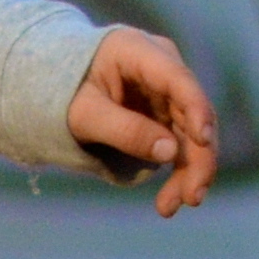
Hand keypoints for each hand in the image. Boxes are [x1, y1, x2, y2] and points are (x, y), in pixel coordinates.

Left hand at [65, 27, 221, 218]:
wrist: (55, 86)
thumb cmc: (64, 91)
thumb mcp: (83, 113)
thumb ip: (124, 130)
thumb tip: (170, 152)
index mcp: (137, 51)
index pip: (177, 79)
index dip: (196, 108)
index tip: (204, 140)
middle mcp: (162, 68)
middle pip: (193, 113)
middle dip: (197, 158)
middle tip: (192, 197)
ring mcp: (168, 93)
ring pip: (192, 134)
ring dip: (189, 172)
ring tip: (170, 207)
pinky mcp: (167, 114)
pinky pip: (181, 145)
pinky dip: (177, 172)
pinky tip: (169, 201)